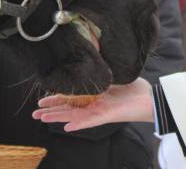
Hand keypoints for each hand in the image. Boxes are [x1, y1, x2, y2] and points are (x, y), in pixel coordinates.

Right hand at [32, 77, 153, 131]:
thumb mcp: (114, 76)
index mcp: (94, 95)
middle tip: (35, 112)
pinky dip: (78, 124)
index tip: (43, 97)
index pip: (72, 97)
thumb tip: (90, 59)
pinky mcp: (107, 116)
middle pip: (68, 108)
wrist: (150, 98)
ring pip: (74, 116)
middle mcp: (94, 105)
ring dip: (58, 117)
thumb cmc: (135, 88)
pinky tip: (66, 127)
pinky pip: (90, 122)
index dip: (57, 97)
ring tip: (42, 118)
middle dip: (51, 110)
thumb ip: (102, 72)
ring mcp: (99, 111)